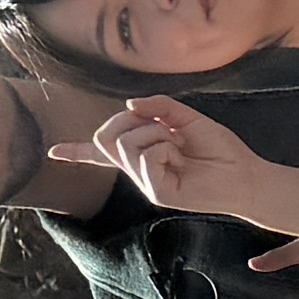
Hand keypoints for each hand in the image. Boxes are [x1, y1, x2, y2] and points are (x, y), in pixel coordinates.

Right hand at [83, 93, 279, 222]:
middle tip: (162, 124)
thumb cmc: (220, 149)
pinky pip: (144, 157)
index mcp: (144, 153)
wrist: (246, 174)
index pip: (104, 152)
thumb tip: (128, 105)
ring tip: (178, 143)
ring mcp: (146, 182)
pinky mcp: (156, 193)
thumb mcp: (187, 118)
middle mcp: (139, 169)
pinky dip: (163, 147)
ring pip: (124, 143)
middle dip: (127, 120)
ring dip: (153, 132)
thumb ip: (158, 107)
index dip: (76, 151)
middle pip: (105, 136)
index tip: (52, 152)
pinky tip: (180, 157)